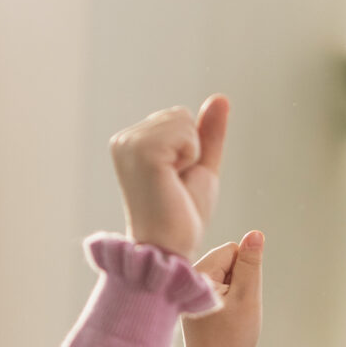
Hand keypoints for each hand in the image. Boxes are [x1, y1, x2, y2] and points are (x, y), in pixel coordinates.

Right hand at [110, 97, 228, 258]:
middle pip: (180, 114)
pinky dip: (190, 155)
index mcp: (132, 143)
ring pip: (182, 118)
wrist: (169, 248)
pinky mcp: (141, 150)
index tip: (174, 181)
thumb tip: (221, 98)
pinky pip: (184, 130)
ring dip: (191, 153)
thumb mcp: (201, 167)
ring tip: (172, 183)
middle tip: (174, 184)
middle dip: (190, 148)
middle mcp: (124, 140)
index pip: (178, 117)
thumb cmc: (182, 216)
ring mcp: (129, 143)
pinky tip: (172, 179)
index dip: (190, 149)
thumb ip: (208, 133)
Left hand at [183, 231, 263, 346]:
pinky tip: (221, 322)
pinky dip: (224, 302)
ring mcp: (186, 291)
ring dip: (233, 293)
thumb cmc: (233, 339)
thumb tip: (255, 234)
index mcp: (197, 274)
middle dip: (238, 281)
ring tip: (228, 318)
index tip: (239, 298)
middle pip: (226, 262)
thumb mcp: (248, 297)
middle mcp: (186, 279)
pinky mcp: (189, 303)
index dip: (244, 272)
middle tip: (234, 310)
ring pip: (223, 277)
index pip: (231, 250)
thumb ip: (251, 264)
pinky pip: (215, 290)